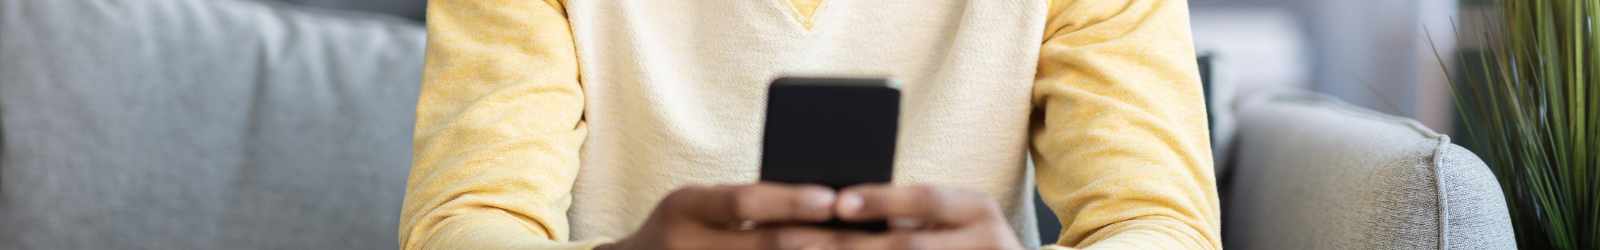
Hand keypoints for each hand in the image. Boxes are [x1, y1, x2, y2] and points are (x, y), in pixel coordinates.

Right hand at [598, 183, 841, 249]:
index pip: (742, 202)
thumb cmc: (681, 227)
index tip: (831, 199)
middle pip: (764, 247)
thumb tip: (816, 198)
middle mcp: (686, 247)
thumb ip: (743, 203)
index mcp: (685, 208)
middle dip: (819, 242)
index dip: (788, 201)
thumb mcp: (698, 205)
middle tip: (863, 236)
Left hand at [832, 184, 1022, 249]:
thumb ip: (913, 214)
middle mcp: (987, 239)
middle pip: (908, 244)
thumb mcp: (956, 221)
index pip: (925, 199)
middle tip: (800, 240)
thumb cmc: (968, 244)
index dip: (881, 200)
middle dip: (850, 244)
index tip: (838, 203)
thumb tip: (842, 205)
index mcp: (977, 209)